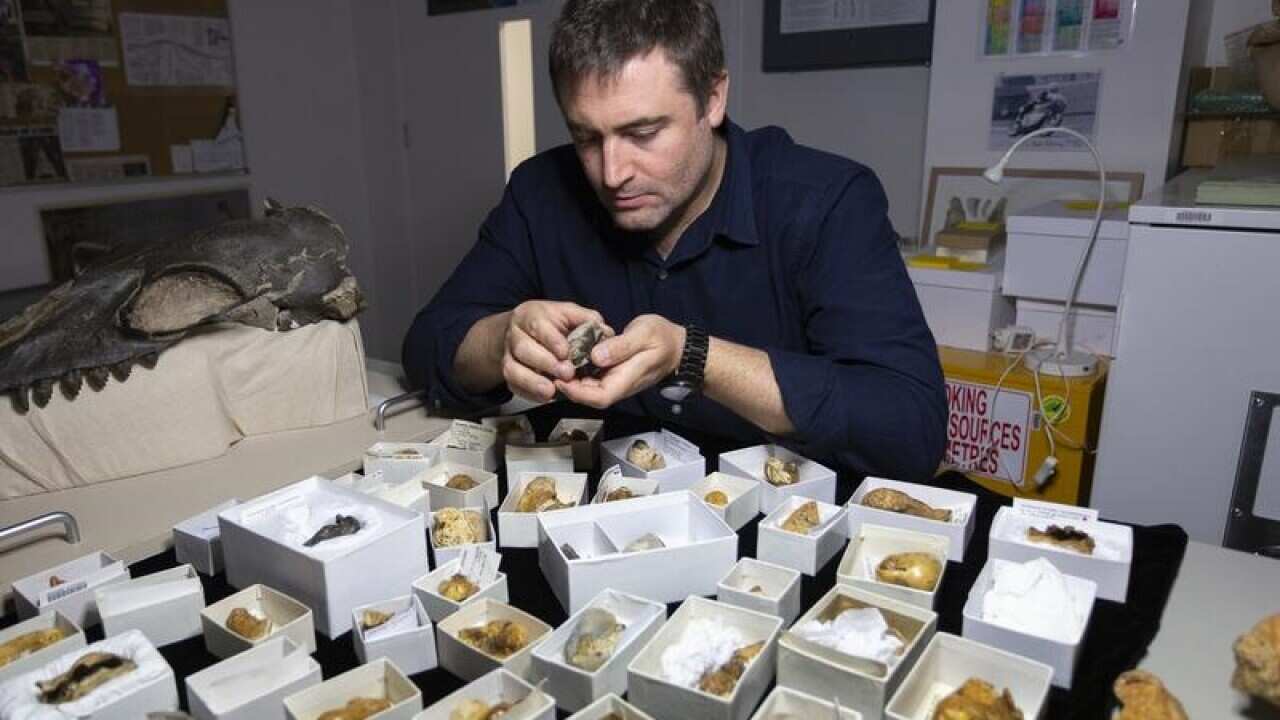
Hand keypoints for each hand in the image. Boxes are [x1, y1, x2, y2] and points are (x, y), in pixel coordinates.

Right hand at [502, 301, 611, 402]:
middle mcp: (515, 334)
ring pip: (512, 369)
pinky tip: (544, 397)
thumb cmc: (551, 323)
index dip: (551, 340)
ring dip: (532, 382)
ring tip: (550, 391)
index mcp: (530, 315)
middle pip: (523, 349)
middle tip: (566, 374)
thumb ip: (586, 319)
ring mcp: (508, 354)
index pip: (538, 326)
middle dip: (545, 363)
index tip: (566, 352)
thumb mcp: (569, 313)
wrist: (524, 330)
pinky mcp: (508, 372)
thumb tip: (605, 332)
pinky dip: (527, 393)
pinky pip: (512, 385)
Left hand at [555, 314, 684, 408]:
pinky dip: (578, 372)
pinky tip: (567, 359)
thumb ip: (621, 346)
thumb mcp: (644, 334)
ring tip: (554, 364)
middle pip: (589, 396)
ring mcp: (615, 381)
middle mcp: (619, 385)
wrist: (676, 345)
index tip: (561, 380)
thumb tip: (596, 356)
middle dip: (568, 387)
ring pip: (588, 388)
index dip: (578, 393)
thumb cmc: (662, 339)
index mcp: (627, 379)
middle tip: (550, 369)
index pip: (600, 397)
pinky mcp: (611, 374)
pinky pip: (591, 378)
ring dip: (571, 380)